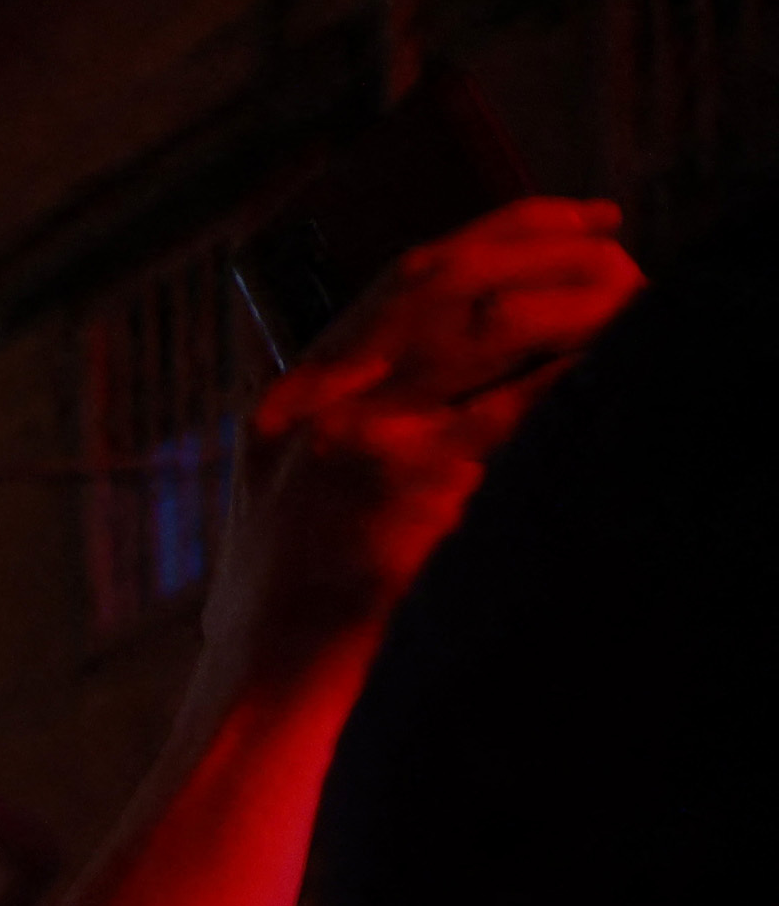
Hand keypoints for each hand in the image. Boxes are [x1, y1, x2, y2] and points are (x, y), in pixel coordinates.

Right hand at [218, 197, 641, 674]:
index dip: (501, 229)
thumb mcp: (299, 496)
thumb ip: (359, 422)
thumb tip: (479, 352)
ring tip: (638, 302)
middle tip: (625, 245)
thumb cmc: (300, 603)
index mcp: (296, 399)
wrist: (267, 688)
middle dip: (550, 248)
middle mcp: (327, 404)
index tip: (577, 217)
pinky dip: (581, 378)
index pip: (405, 277)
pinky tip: (625, 368)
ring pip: (494, 327)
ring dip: (578, 304)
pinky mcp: (417, 486)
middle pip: (451, 282)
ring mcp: (369, 441)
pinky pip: (523, 409)